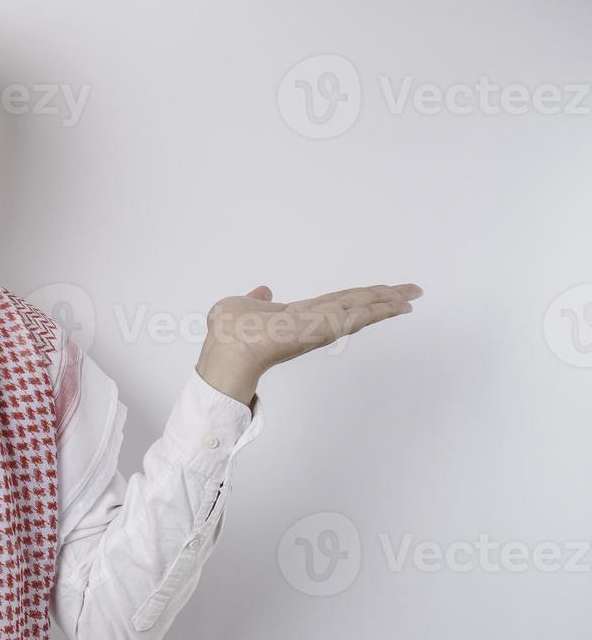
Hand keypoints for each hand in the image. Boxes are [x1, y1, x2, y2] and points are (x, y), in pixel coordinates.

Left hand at [195, 282, 423, 405]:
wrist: (227, 349)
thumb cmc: (227, 334)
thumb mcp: (239, 306)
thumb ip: (254, 299)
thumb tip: (263, 291)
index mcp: (298, 316)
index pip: (335, 303)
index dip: (358, 297)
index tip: (380, 293)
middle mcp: (315, 322)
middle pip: (356, 305)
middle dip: (384, 298)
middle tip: (413, 291)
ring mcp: (321, 327)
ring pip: (361, 310)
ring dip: (388, 303)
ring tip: (413, 296)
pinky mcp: (323, 329)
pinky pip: (357, 317)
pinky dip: (379, 311)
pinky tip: (399, 304)